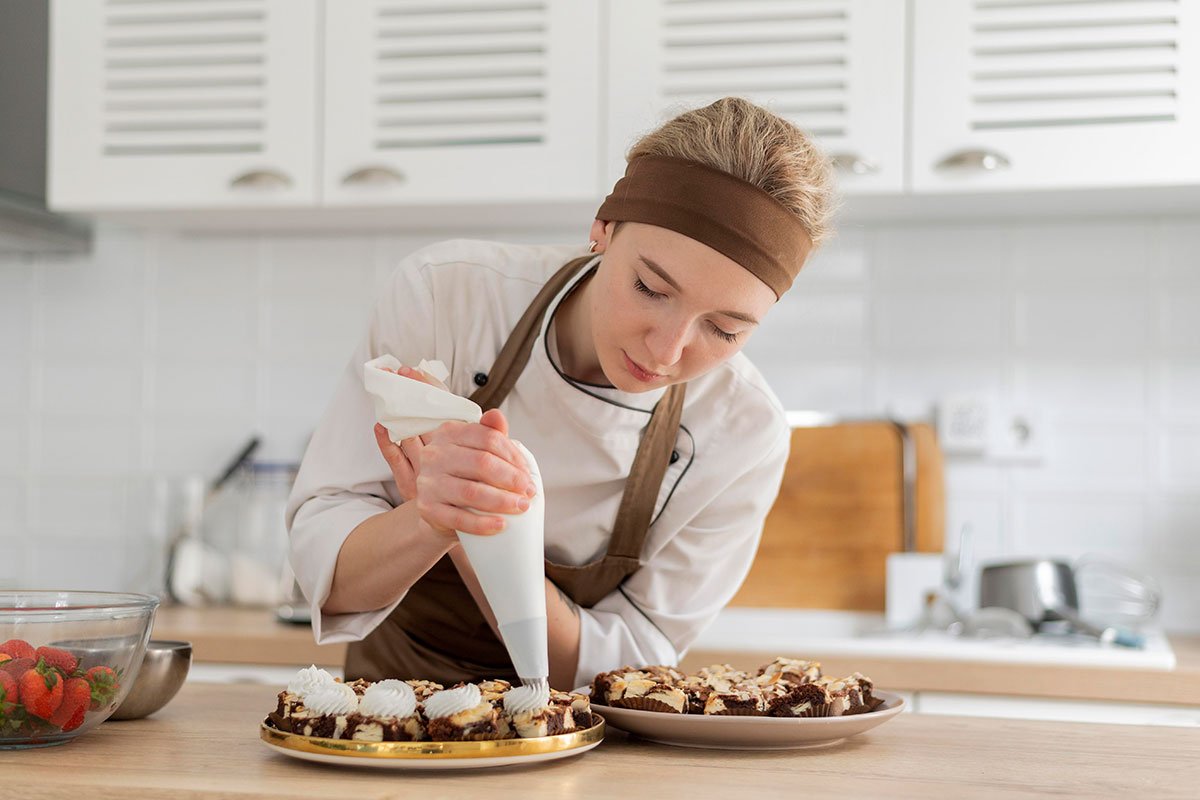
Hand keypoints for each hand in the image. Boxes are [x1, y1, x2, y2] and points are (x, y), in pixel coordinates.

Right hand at [373, 365, 535, 536]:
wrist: (441, 508)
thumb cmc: (465, 475)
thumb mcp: (477, 451)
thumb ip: (490, 433)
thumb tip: (497, 415)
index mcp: (448, 433)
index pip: (488, 438)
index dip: (513, 456)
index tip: (528, 473)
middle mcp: (434, 454)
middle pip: (482, 463)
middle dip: (512, 479)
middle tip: (529, 492)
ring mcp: (428, 482)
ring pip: (471, 491)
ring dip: (502, 501)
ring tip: (521, 506)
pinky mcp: (427, 508)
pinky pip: (459, 518)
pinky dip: (483, 524)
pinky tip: (501, 525)